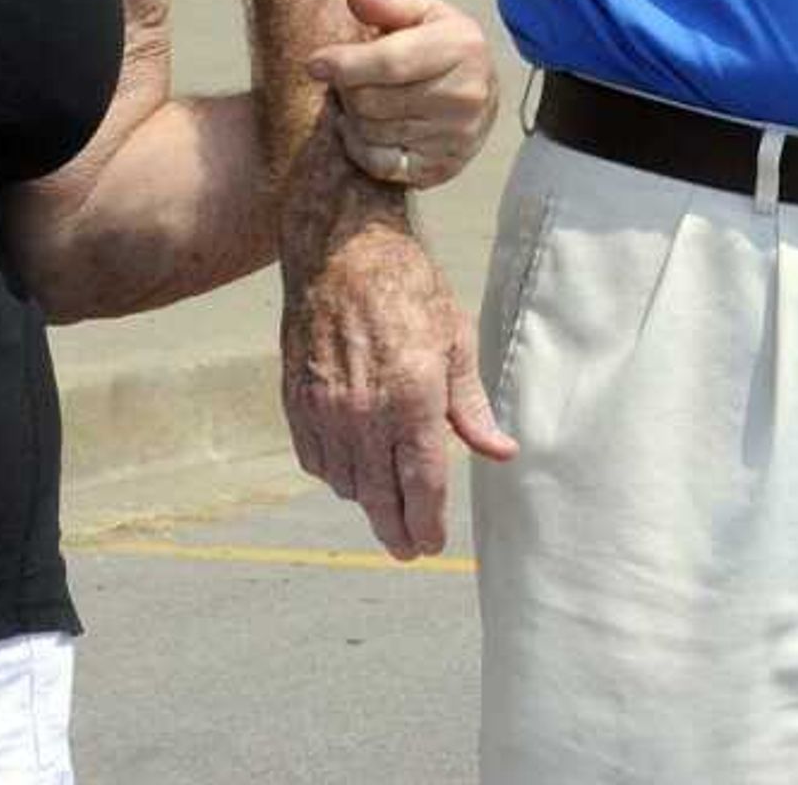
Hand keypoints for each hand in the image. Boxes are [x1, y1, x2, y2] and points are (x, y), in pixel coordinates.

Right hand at [276, 127, 514, 557]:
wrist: (340, 251)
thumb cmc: (408, 289)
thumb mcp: (456, 339)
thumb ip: (472, 406)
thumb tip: (501, 451)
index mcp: (411, 398)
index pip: (422, 484)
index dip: (428, 522)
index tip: (432, 545)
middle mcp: (363, 413)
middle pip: (380, 497)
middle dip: (397, 530)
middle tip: (410, 548)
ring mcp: (324, 410)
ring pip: (346, 483)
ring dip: (369, 499)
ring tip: (389, 498)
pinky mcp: (295, 403)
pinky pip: (316, 460)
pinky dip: (337, 472)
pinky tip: (354, 466)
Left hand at [305, 0, 497, 190]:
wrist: (481, 93)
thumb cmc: (443, 47)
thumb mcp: (423, 12)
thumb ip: (388, 1)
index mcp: (462, 47)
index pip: (390, 62)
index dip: (345, 64)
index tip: (315, 63)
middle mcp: (465, 94)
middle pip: (373, 100)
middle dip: (348, 88)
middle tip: (349, 78)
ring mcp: (456, 136)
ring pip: (371, 131)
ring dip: (353, 116)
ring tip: (362, 98)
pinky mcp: (442, 167)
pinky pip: (379, 163)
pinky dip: (360, 147)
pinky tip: (363, 128)